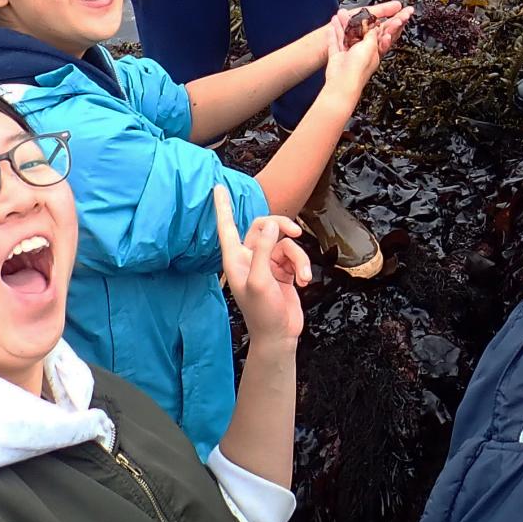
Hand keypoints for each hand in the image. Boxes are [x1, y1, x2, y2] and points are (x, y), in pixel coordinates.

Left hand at [214, 185, 308, 346]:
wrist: (279, 335)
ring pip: (285, 243)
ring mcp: (267, 264)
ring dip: (298, 258)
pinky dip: (303, 267)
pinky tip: (304, 281)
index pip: (226, 226)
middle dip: (281, 226)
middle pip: (263, 226)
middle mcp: (250, 258)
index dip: (223, 206)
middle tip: (295, 231)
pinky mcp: (283, 271)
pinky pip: (295, 256)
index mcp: (236, 259)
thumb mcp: (260, 280)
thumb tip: (271, 224)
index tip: (218, 186)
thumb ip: (265, 249)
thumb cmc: (262, 312)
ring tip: (303, 276)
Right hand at [323, 5, 410, 93]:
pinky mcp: (336, 58)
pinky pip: (334, 44)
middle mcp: (360, 53)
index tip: (369, 14)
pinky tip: (331, 27)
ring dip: (341, 26)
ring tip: (337, 15)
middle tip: (348, 12)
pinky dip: (332, 35)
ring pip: (344, 37)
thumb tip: (374, 26)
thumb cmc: (358, 68)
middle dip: (353, 22)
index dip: (372, 24)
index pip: (374, 35)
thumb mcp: (370, 46)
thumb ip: (371, 35)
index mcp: (373, 51)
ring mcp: (348, 55)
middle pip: (357, 34)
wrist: (342, 83)